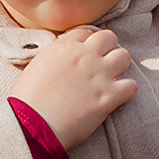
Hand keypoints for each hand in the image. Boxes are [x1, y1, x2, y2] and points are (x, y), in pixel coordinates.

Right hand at [15, 26, 136, 150]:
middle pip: (109, 38)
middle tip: (103, 64)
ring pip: (124, 57)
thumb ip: (53, 58)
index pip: (86, 32)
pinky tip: (117, 97)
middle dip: (108, 49)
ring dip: (120, 67)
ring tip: (112, 79)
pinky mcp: (108, 97)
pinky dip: (127, 91)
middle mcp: (84, 56)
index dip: (88, 44)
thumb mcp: (35, 67)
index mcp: (64, 47)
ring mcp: (98, 75)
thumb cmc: (27, 102)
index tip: (87, 54)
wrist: (32, 126)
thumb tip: (61, 61)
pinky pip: (131, 86)